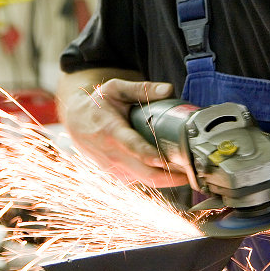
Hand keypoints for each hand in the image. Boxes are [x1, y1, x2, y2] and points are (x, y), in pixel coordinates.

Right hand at [60, 77, 188, 186]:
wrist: (76, 122)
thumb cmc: (98, 104)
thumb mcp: (116, 89)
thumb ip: (142, 89)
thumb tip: (168, 89)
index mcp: (111, 131)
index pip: (133, 147)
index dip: (150, 156)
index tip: (169, 160)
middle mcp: (112, 155)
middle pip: (145, 174)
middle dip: (172, 176)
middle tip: (194, 170)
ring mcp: (114, 169)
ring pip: (146, 181)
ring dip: (168, 179)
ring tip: (190, 170)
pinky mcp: (118, 176)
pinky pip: (142, 181)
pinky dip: (158, 178)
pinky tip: (173, 170)